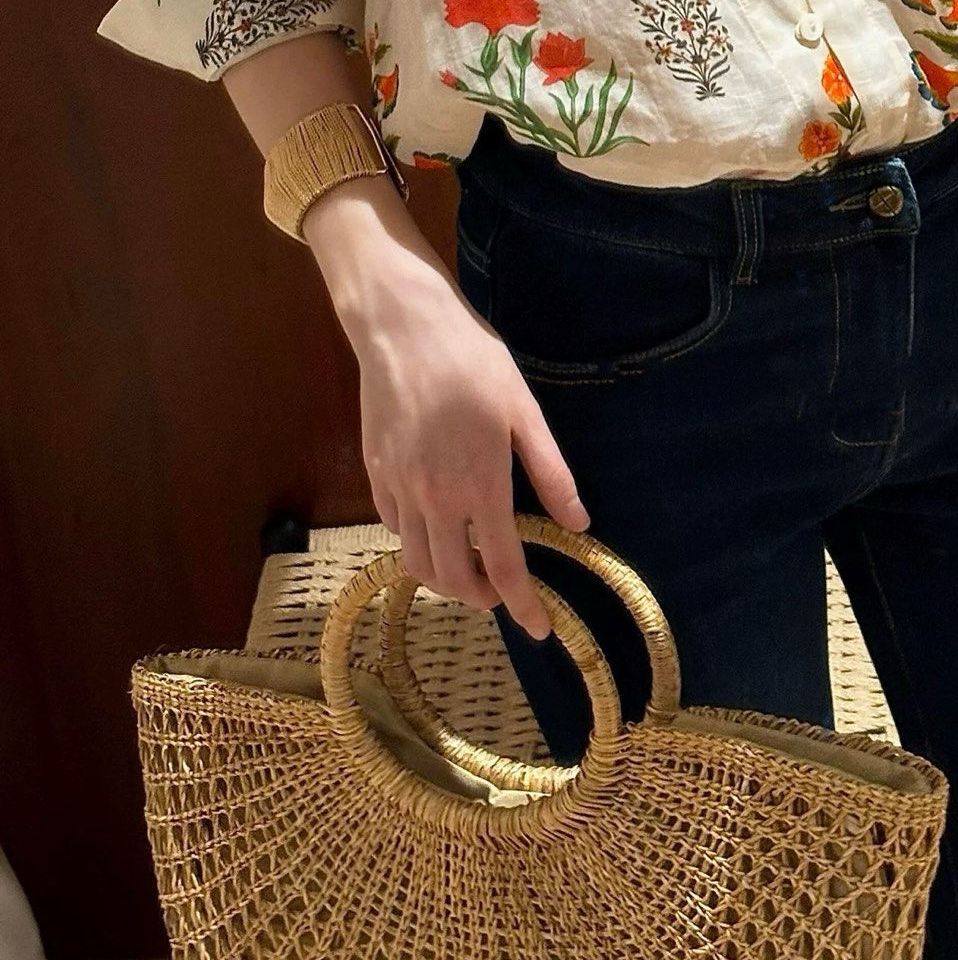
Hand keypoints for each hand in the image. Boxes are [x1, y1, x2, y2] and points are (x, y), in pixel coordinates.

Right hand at [310, 195, 588, 639]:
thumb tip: (579, 525)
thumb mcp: (525, 411)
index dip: (523, 605)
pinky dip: (416, 544)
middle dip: (481, 598)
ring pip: (416, 563)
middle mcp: (434, 499)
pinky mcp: (375, 474)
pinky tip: (435, 529)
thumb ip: (551, 473)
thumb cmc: (473, 361)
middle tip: (504, 591)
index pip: (503, 567)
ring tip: (470, 569)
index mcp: (480, 485)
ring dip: (445, 579)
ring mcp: (398, 489)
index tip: (540, 630)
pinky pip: (395, 531)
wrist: (402, 328)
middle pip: (453, 579)